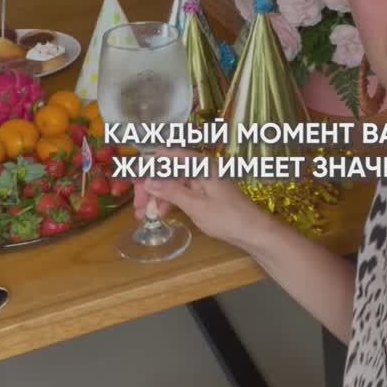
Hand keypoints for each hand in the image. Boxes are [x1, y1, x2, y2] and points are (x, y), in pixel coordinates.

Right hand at [133, 147, 262, 247]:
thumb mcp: (195, 205)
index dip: (149, 165)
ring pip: (174, 182)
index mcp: (201, 164)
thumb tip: (148, 180)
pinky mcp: (206, 192)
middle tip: (138, 207)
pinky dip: (170, 200)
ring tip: (144, 215)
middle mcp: (201, 167)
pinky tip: (162, 214)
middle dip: (151, 186)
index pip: (168, 155)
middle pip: (169, 170)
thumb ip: (171, 191)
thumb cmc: (227, 217)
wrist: (254, 231)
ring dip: (158, 196)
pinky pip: (183, 191)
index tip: (133, 180)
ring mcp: (204, 180)